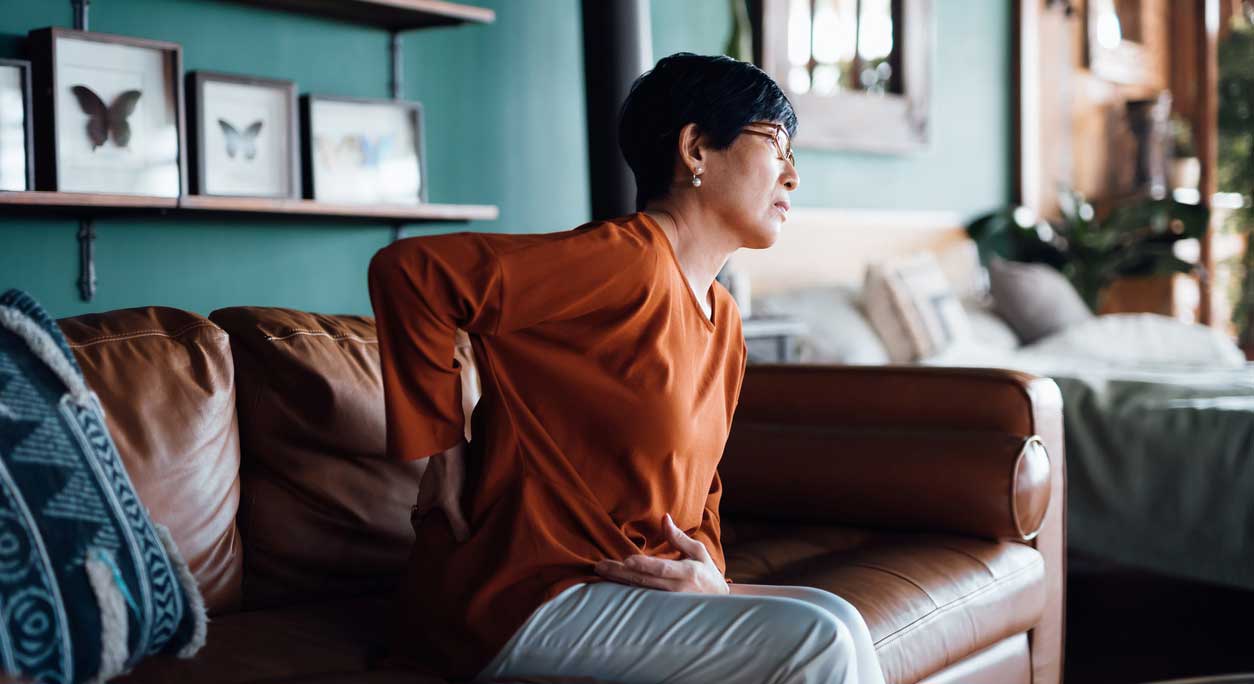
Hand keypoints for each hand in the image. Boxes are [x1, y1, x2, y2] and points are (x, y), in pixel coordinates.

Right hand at [412, 440, 470, 541]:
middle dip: (447, 524)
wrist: (451, 440)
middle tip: (462, 534)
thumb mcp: (451, 501)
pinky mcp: (454, 474)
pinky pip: (458, 491)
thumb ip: (457, 522)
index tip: (441, 541)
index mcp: (424, 502)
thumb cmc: (448, 471)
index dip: (428, 532)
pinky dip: (465, 498)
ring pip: (448, 502)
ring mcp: (442, 483)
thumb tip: (464, 542)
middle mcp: (431, 493)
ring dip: (458, 510)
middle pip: (437, 513)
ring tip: (472, 521)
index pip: (421, 522)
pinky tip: (477, 502)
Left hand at [594, 513, 727, 593]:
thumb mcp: (698, 552)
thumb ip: (678, 538)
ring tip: (601, 572)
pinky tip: (611, 585)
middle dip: (621, 573)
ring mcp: (669, 602)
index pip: (662, 569)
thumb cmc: (707, 573)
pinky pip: (641, 599)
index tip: (627, 560)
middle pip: (644, 581)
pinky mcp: (663, 609)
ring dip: (619, 582)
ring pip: (639, 592)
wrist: (719, 604)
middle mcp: (676, 589)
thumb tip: (664, 518)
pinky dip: (625, 591)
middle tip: (600, 566)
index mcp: (686, 572)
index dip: (645, 566)